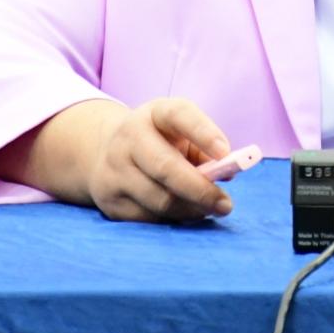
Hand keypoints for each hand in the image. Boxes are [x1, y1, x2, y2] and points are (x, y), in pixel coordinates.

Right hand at [85, 97, 233, 222]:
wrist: (106, 151)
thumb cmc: (161, 141)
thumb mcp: (182, 133)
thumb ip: (206, 149)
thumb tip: (227, 174)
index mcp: (155, 113)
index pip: (179, 115)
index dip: (204, 133)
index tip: (226, 154)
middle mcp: (129, 137)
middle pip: (166, 167)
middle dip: (200, 190)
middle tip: (226, 204)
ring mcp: (115, 170)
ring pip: (159, 200)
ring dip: (191, 210)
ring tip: (208, 210)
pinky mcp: (110, 200)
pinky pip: (148, 218)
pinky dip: (173, 219)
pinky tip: (183, 213)